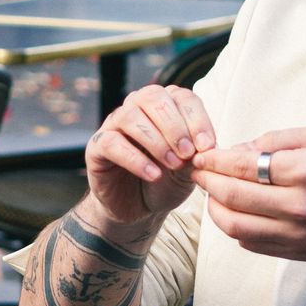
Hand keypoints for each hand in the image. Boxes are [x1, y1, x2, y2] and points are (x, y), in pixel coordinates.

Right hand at [83, 84, 216, 225]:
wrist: (140, 209)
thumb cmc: (167, 182)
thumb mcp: (189, 168)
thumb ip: (196, 153)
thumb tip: (204, 144)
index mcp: (165, 105)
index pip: (182, 96)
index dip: (197, 119)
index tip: (207, 146)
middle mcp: (137, 107)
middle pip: (153, 98)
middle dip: (175, 126)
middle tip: (187, 153)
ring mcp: (114, 124)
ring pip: (130, 116)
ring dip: (156, 141)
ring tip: (173, 164)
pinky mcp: (97, 146)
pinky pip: (112, 143)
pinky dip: (135, 159)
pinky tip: (153, 175)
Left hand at [191, 125, 305, 270]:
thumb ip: (279, 139)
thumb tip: (240, 150)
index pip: (243, 165)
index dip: (215, 160)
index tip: (201, 156)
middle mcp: (298, 205)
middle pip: (231, 196)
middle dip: (207, 182)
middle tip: (197, 172)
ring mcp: (295, 234)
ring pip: (234, 225)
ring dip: (214, 208)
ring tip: (213, 193)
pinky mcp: (294, 252)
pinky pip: (250, 242)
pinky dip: (234, 227)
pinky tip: (235, 211)